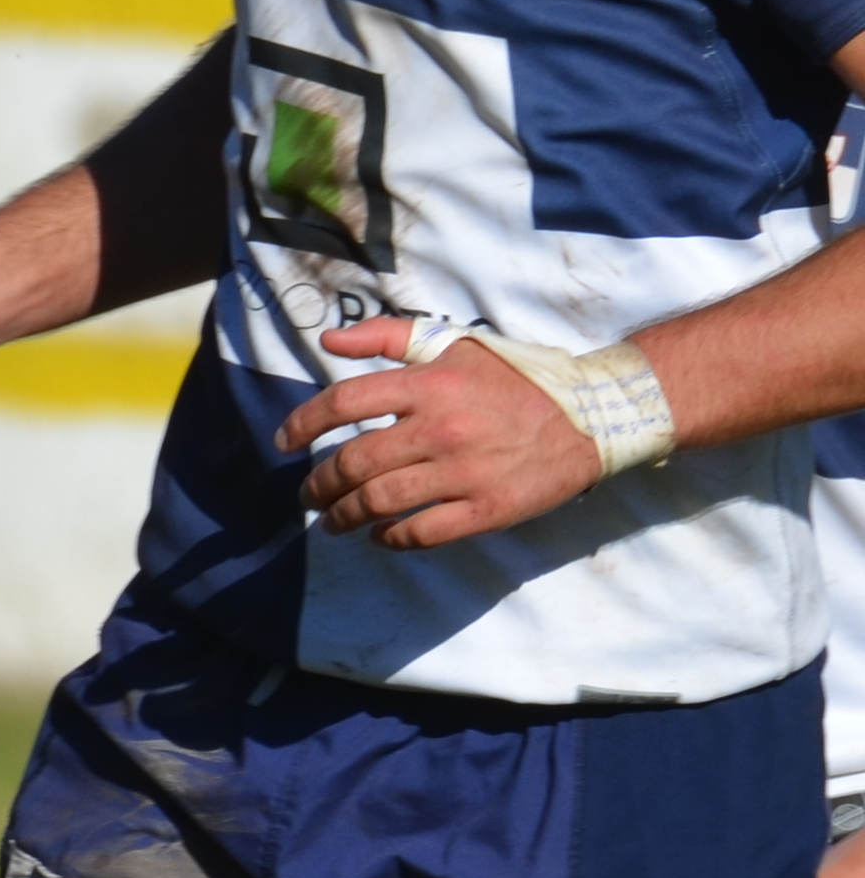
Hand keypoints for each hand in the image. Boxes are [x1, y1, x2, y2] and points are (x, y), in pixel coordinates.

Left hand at [273, 318, 601, 545]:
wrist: (594, 413)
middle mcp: (442, 428)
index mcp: (431, 384)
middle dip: (319, 484)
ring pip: (378, 502)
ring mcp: (465, 472)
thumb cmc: (517, 377)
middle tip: (309, 494)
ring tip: (332, 520)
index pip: (344, 402)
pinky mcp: (488, 509)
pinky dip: (390, 539)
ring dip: (343, 516)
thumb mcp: (456, 343)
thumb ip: (390, 338)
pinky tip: (380, 536)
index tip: (283, 440)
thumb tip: (329, 338)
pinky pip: (421, 533)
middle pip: (353, 463)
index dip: (303, 423)